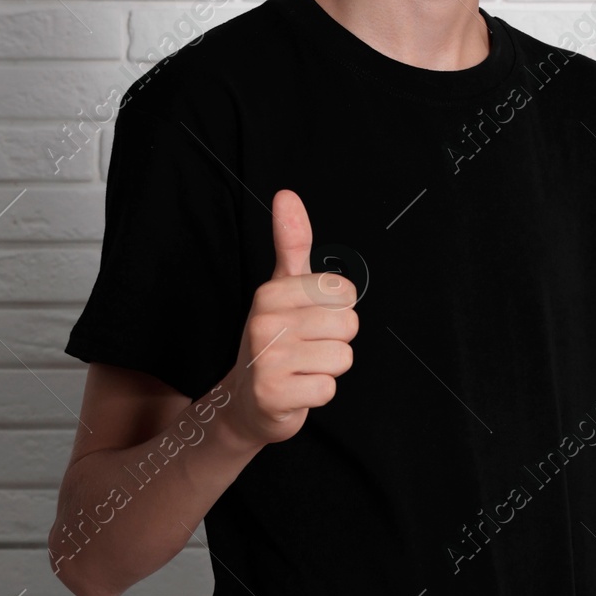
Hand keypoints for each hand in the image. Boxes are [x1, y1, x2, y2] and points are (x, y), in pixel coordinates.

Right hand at [218, 189, 357, 447]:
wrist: (247, 400)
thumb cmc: (272, 339)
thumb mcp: (282, 288)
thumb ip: (291, 243)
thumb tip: (287, 195)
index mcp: (271, 292)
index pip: (343, 293)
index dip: (337, 310)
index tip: (311, 319)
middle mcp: (264, 322)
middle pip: (347, 326)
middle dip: (335, 341)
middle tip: (306, 347)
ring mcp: (266, 359)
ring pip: (342, 358)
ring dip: (328, 368)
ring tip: (302, 367)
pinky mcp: (274, 394)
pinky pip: (328, 388)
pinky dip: (318, 392)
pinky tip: (297, 388)